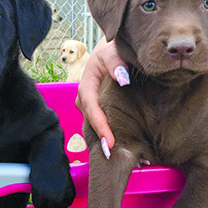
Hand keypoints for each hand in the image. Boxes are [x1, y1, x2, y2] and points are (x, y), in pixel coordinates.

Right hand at [75, 37, 128, 154]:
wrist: (109, 49)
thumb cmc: (111, 49)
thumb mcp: (112, 51)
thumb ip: (116, 62)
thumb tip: (123, 79)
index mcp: (86, 86)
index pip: (92, 109)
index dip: (100, 127)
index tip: (109, 143)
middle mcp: (84, 99)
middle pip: (91, 123)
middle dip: (101, 140)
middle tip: (114, 158)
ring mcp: (89, 105)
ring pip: (93, 125)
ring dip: (104, 140)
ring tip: (119, 156)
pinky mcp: (96, 109)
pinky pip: (99, 123)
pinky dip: (108, 134)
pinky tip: (121, 145)